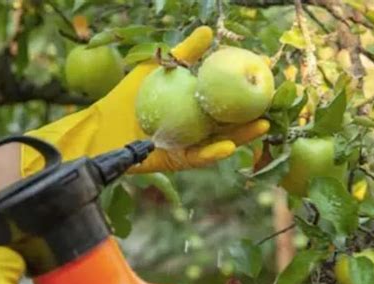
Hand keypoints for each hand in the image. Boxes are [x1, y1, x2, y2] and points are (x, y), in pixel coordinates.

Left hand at [22, 26, 269, 175]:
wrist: (102, 125)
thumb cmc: (128, 97)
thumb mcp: (158, 69)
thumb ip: (183, 54)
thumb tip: (208, 32)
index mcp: (194, 108)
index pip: (224, 99)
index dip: (244, 90)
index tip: (263, 76)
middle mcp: (195, 128)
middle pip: (229, 123)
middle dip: (251, 116)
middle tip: (272, 104)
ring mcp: (188, 145)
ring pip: (220, 143)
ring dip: (242, 137)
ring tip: (261, 127)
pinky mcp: (176, 160)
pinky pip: (198, 158)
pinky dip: (213, 153)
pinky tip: (228, 145)